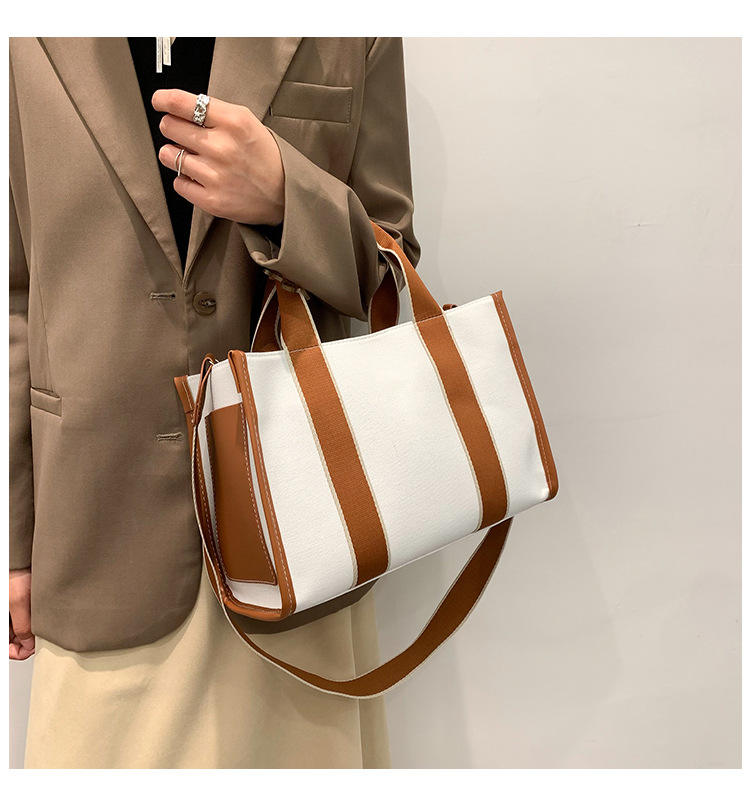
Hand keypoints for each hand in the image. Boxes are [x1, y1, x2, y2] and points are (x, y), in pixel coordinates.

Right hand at [9, 569, 33, 659]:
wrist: (24, 560)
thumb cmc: (16, 575)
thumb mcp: (19, 604)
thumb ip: (23, 627)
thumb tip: (28, 645)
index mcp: (0, 622)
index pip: (5, 648)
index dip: (17, 652)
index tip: (31, 649)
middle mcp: (4, 619)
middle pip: (13, 641)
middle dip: (26, 643)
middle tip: (39, 638)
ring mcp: (10, 614)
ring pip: (20, 633)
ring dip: (30, 634)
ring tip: (41, 626)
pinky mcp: (19, 608)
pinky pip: (25, 622)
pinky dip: (33, 624)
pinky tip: (40, 619)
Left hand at [152, 90, 284, 226]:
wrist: (284, 195)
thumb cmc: (265, 157)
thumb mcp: (247, 122)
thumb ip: (215, 113)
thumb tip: (176, 109)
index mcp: (233, 122)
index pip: (183, 103)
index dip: (164, 100)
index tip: (159, 101)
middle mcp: (222, 147)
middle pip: (169, 126)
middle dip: (172, 128)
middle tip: (184, 134)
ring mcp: (215, 175)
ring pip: (168, 155)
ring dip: (175, 154)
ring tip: (193, 158)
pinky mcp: (211, 200)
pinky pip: (178, 183)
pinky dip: (185, 179)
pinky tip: (201, 178)